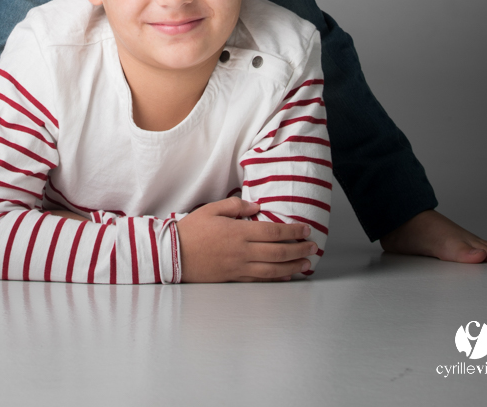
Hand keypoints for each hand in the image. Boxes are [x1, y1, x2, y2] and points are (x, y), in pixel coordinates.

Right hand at [176, 198, 317, 281]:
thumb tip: (256, 207)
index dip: (292, 231)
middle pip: (278, 252)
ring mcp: (239, 267)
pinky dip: (276, 278)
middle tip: (313, 246)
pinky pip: (260, 279)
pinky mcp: (234, 278)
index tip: (306, 229)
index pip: (272, 232)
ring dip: (292, 266)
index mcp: (238, 233)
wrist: (174, 255)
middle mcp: (242, 252)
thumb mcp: (211, 210)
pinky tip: (286, 276)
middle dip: (298, 249)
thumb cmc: (192, 230)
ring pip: (273, 269)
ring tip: (306, 263)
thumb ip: (235, 207)